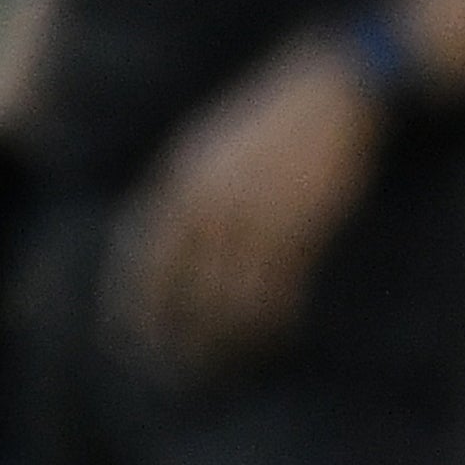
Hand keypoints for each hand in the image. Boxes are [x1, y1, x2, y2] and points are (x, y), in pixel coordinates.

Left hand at [108, 38, 381, 374]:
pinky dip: (274, 317)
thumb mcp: (208, 143)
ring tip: (228, 364)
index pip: (147, 263)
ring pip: (235, 299)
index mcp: (182, 181)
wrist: (332, 91)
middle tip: (179, 374)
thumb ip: (182, 192)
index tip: (131, 343)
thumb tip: (159, 245)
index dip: (136, 309)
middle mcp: (214, 204)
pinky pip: (279, 288)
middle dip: (182, 339)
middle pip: (188, 292)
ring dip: (230, 339)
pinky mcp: (302, 226)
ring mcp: (259, 216)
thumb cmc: (268, 117)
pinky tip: (274, 333)